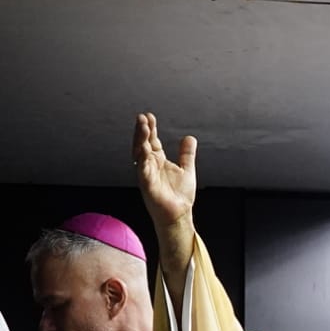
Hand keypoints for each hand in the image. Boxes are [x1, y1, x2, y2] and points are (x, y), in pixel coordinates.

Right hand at [134, 112, 196, 238]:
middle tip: (142, 117)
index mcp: (158, 161)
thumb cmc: (180, 195)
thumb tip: (190, 138)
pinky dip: (142, 159)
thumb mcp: (187, 169)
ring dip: (140, 140)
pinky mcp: (147, 185)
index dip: (150, 129)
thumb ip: (186, 154)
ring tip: (142, 127)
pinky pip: (143, 170)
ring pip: (140, 154)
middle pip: (142, 144)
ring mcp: (146, 174)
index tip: (150, 116)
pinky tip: (143, 149)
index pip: (152, 141)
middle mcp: (150, 166)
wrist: (179, 214)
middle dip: (141, 131)